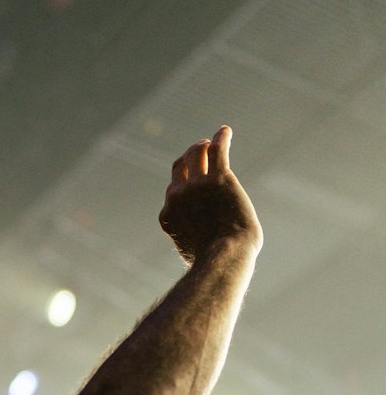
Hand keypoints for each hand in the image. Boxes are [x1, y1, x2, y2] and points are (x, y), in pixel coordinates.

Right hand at [159, 125, 262, 265]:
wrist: (225, 258)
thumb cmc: (214, 262)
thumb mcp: (192, 253)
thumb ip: (190, 240)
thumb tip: (199, 245)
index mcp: (168, 215)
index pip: (173, 190)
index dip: (184, 183)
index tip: (195, 179)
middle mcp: (178, 196)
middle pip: (179, 166)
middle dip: (189, 158)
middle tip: (200, 152)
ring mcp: (197, 185)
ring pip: (196, 153)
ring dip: (202, 146)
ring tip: (211, 142)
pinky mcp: (219, 178)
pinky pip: (217, 149)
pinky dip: (220, 137)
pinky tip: (225, 132)